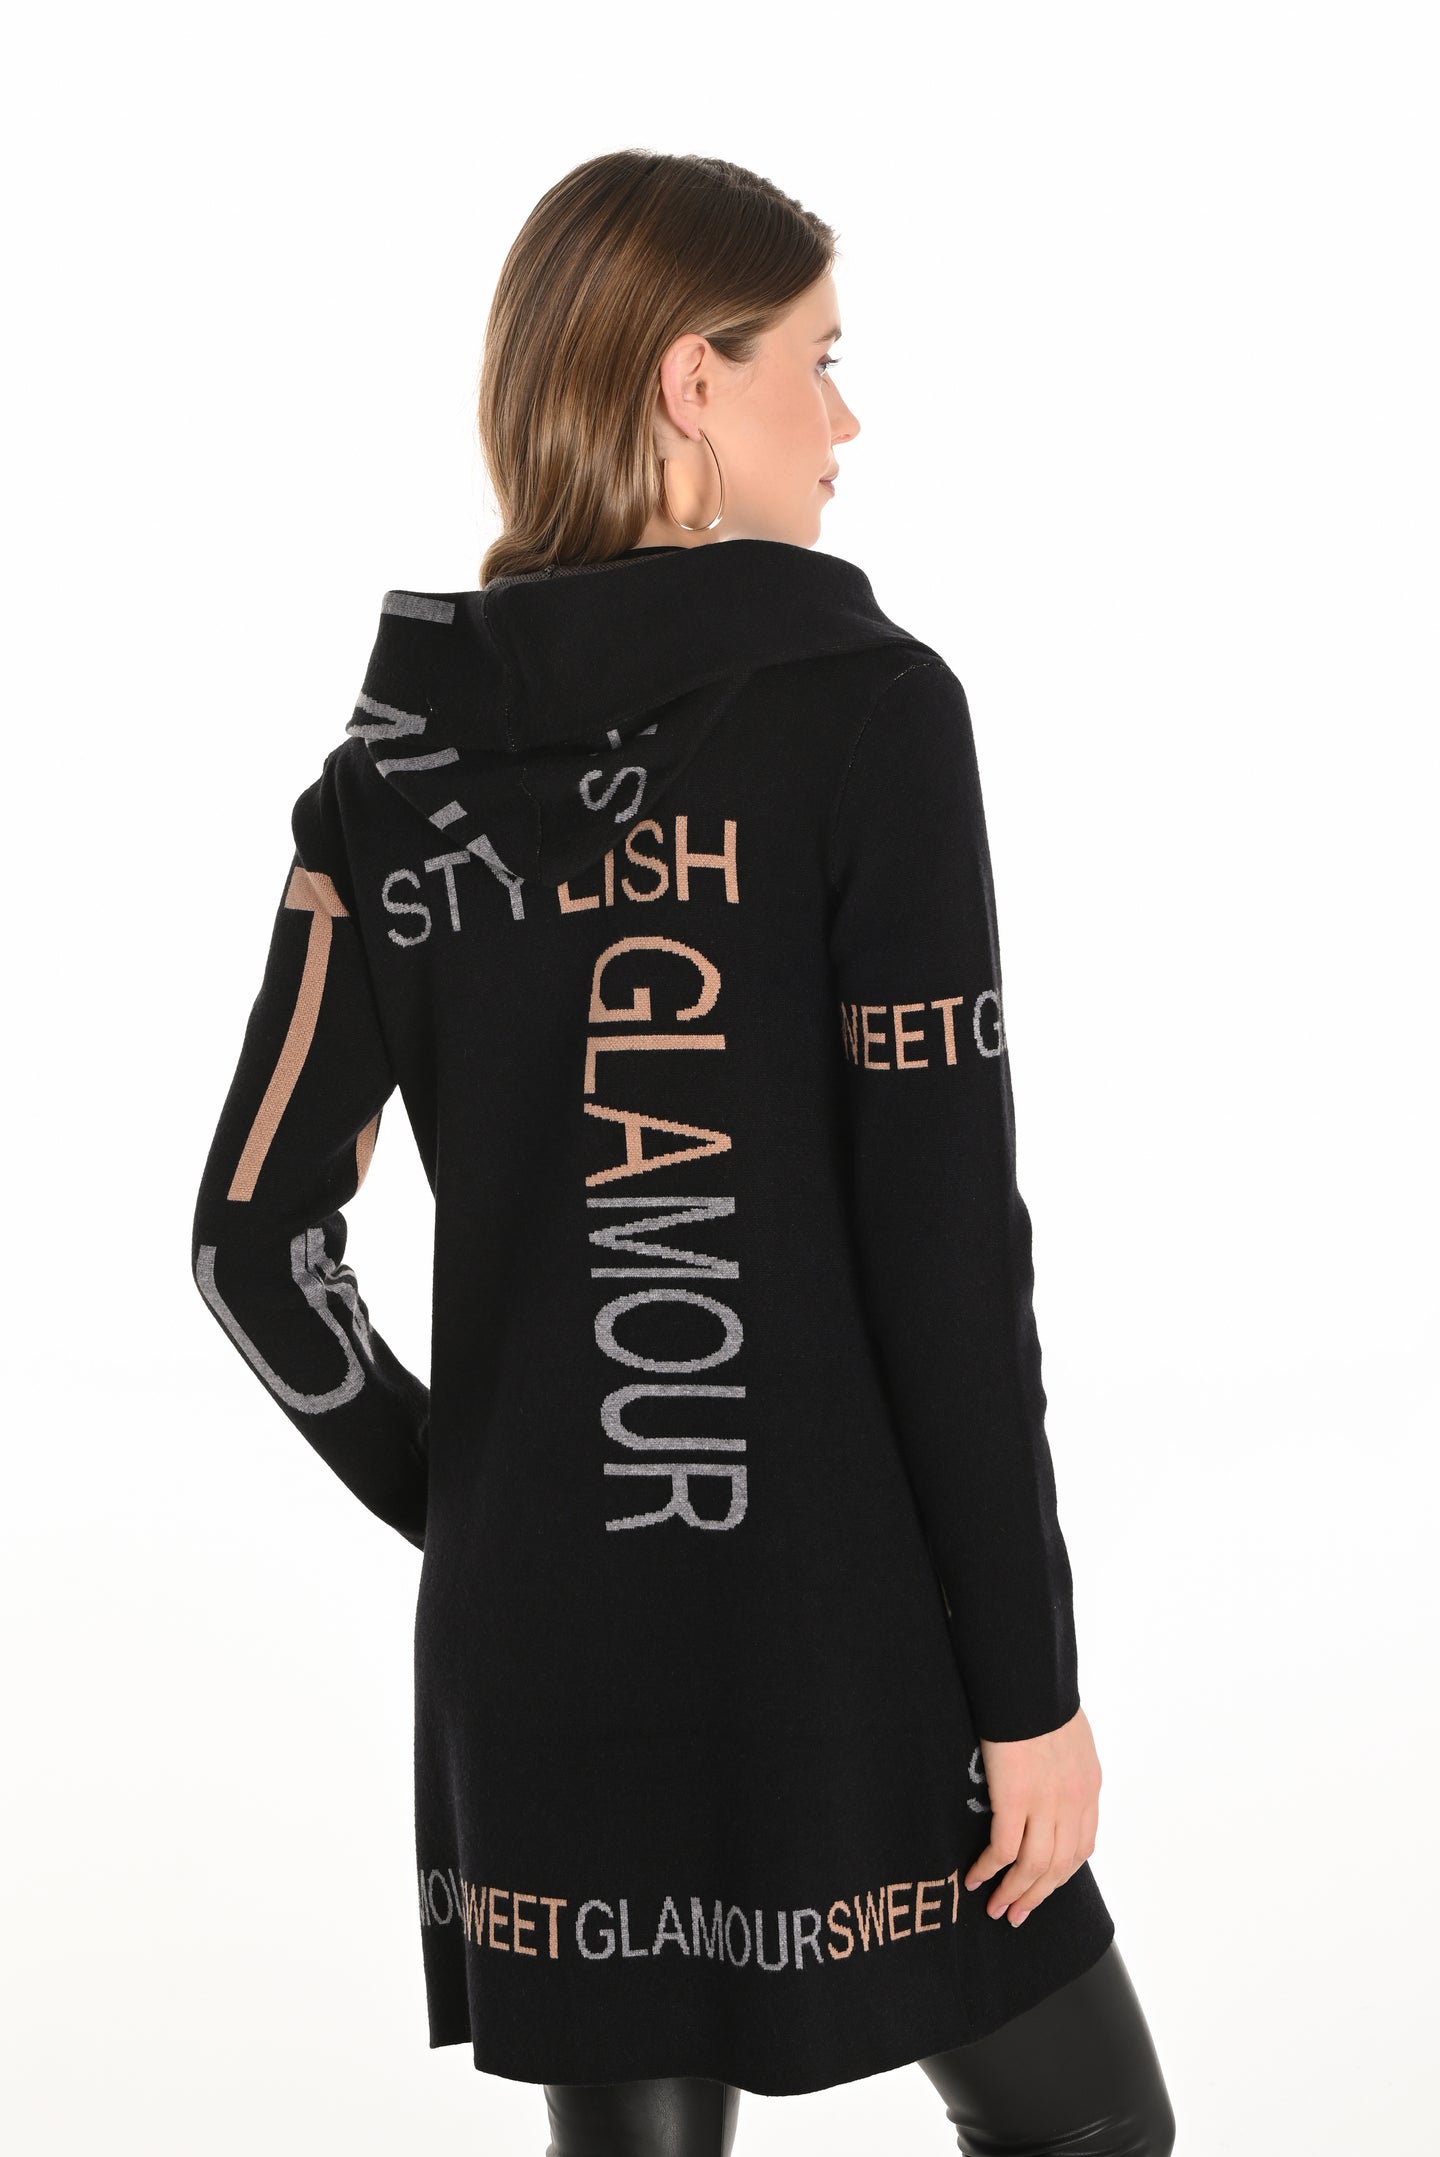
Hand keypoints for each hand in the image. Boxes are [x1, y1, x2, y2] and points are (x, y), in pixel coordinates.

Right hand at [964, 1704, 1100, 1925]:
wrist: (1028, 1678)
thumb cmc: (1039, 1696)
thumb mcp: (1068, 1736)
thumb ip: (1065, 1765)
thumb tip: (1047, 1780)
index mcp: (1089, 1786)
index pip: (1082, 1847)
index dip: (1061, 1874)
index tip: (1042, 1888)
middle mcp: (1074, 1801)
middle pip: (1060, 1866)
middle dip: (1037, 1895)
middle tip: (1016, 1914)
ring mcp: (1047, 1802)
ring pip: (1035, 1866)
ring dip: (1015, 1893)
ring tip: (996, 1908)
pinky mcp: (1015, 1797)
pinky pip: (1004, 1849)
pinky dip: (989, 1869)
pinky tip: (975, 1879)